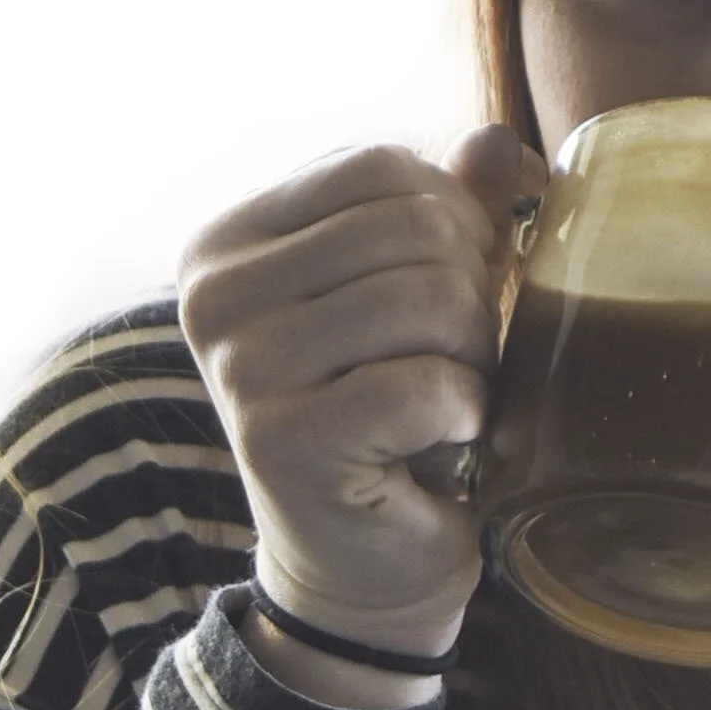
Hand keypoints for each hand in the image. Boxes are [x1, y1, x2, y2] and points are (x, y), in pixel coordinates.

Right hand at [178, 124, 548, 658]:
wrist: (366, 563)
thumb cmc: (395, 412)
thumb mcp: (417, 290)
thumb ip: (453, 204)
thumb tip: (499, 146)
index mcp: (227, 241)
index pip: (379, 167)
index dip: (453, 218)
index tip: (451, 287)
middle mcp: (211, 295)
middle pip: (412, 227)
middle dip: (470, 291)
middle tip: (452, 358)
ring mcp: (238, 368)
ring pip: (428, 297)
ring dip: (474, 354)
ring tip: (447, 397)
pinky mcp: (282, 443)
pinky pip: (426, 384)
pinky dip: (464, 409)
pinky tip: (442, 438)